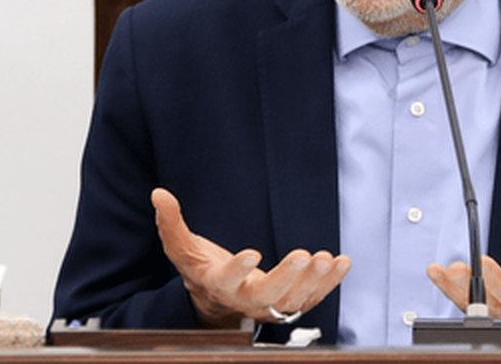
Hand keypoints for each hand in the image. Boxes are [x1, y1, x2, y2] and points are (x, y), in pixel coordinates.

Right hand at [151, 187, 351, 328]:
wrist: (219, 303)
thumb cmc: (202, 270)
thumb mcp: (182, 249)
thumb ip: (170, 223)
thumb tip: (158, 194)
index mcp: (218, 286)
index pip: (226, 282)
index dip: (237, 271)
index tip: (251, 254)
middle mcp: (246, 301)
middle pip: (267, 296)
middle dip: (286, 278)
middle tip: (301, 257)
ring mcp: (271, 306)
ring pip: (294, 301)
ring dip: (313, 281)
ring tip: (326, 259)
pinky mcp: (292, 304)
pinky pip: (314, 297)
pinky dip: (330, 283)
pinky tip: (342, 263)